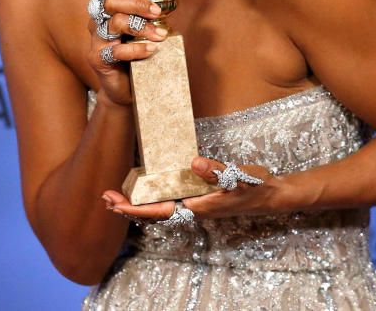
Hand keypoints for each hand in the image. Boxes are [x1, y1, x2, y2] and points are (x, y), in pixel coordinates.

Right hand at [87, 0, 168, 106]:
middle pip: (110, 1)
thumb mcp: (143, 29)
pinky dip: (136, 49)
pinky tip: (151, 51)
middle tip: (156, 11)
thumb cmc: (137, 53)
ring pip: (115, 23)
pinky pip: (116, 50)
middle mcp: (97, 21)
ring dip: (142, 27)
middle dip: (135, 3)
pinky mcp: (98, 59)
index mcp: (107, 9)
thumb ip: (148, 13)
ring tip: (160, 36)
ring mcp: (96, 40)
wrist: (128, 88)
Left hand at [101, 157, 278, 221]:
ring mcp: (195, 203)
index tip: (114, 205)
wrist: (270, 195)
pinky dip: (153, 196)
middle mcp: (192, 208)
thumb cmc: (253, 187)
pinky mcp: (199, 196)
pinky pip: (170, 199)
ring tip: (117, 196)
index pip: (158, 210)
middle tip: (105, 198)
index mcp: (196, 206)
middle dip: (128, 207)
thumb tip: (193, 163)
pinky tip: (145, 189)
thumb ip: (215, 171)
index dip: (134, 209)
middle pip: (153, 211)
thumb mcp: (236, 177)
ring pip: (159, 206)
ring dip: (137, 202)